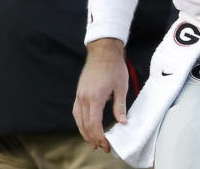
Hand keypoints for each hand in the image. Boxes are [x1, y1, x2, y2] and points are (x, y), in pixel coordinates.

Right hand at [72, 38, 128, 152]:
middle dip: (93, 138)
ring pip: (79, 120)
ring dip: (85, 132)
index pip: (94, 124)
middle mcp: (84, 98)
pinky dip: (81, 122)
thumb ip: (120, 106)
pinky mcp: (79, 93)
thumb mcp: (121, 87)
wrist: (103, 51)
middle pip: (85, 125)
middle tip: (102, 147)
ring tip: (93, 141)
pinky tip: (86, 126)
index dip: (99, 137)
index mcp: (95, 97)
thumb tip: (122, 122)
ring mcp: (79, 96)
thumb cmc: (114, 67)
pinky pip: (77, 112)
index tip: (106, 145)